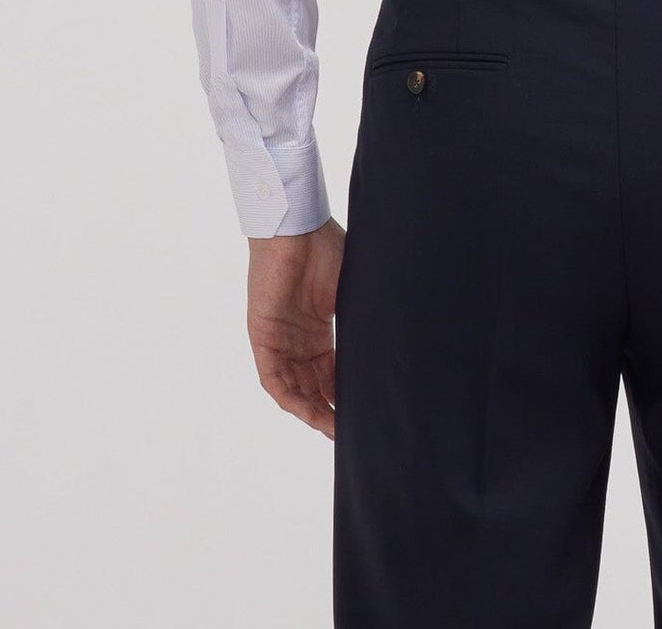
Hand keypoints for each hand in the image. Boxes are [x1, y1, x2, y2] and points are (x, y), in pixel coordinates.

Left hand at [246, 220, 344, 436]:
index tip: (365, 412)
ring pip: (293, 388)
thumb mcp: (350, 291)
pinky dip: (289, 396)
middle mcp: (298, 338)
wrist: (296, 229)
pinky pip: (273, 378)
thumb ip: (363, 318)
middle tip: (350, 430)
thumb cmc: (326, 249)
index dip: (345, 394)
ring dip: (311, 410)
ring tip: (333, 428)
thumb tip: (399, 339)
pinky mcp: (262, 337)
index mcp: (319, 327)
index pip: (332, 371)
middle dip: (330, 410)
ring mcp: (279, 339)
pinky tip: (306, 411)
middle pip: (313, 386)